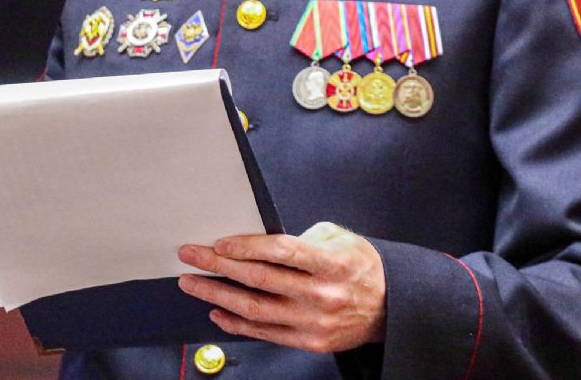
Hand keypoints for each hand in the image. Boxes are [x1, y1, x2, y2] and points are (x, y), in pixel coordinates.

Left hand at [177, 222, 385, 353]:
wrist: (389, 307)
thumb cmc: (360, 268)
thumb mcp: (340, 238)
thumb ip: (302, 237)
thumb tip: (260, 240)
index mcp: (331, 263)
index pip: (281, 251)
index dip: (246, 246)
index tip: (219, 242)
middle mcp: (321, 294)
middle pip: (259, 279)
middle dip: (218, 265)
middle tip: (191, 255)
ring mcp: (313, 322)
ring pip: (255, 309)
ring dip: (217, 294)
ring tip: (192, 283)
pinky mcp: (309, 342)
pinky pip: (264, 333)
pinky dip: (236, 322)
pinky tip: (217, 310)